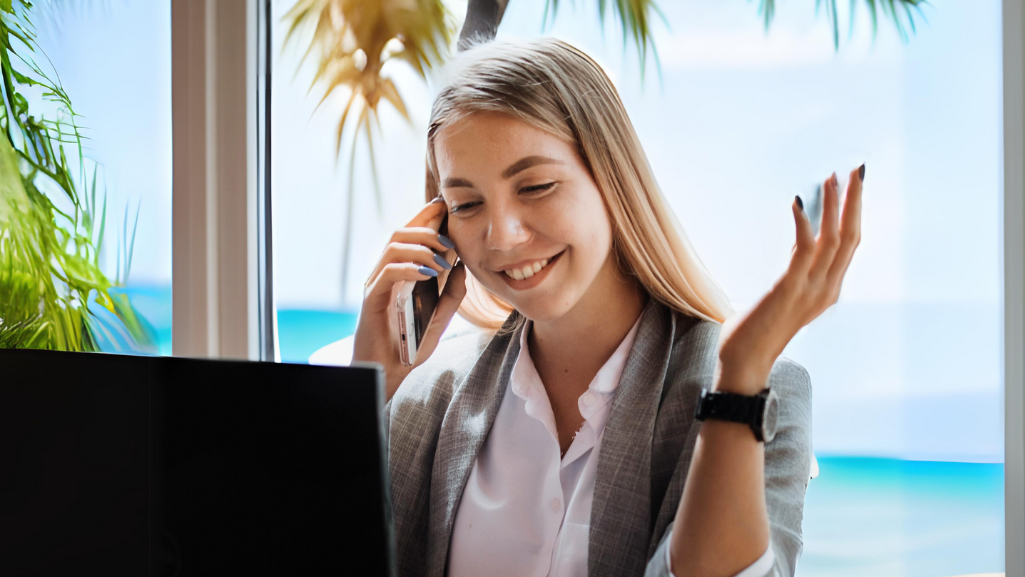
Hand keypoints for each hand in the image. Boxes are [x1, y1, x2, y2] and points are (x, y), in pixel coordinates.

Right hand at [352, 199, 466, 400]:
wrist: (388, 372)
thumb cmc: (409, 345)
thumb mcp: (439, 318)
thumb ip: (451, 294)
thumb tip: (463, 268)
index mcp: (401, 272)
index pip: (412, 235)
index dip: (428, 217)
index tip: (449, 209)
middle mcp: (386, 272)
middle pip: (401, 232)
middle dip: (429, 228)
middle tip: (452, 240)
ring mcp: (377, 283)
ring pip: (393, 246)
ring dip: (422, 247)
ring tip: (444, 260)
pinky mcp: (372, 297)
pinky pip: (388, 272)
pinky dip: (410, 267)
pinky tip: (429, 274)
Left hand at [716, 166, 863, 392]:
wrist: (745, 363)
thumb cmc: (757, 333)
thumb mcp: (785, 300)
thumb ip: (795, 277)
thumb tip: (796, 253)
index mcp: (828, 290)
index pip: (850, 244)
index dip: (853, 213)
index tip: (851, 185)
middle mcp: (826, 289)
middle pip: (850, 236)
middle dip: (854, 201)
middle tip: (856, 170)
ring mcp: (810, 290)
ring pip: (833, 240)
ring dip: (833, 205)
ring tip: (831, 177)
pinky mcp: (788, 289)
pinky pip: (803, 250)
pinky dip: (803, 223)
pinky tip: (797, 203)